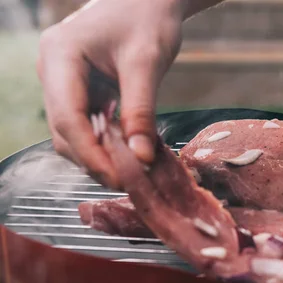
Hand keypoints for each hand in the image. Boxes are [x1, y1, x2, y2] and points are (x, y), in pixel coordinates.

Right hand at [37, 0, 188, 188]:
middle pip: (64, 131)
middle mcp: (52, 70)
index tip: (119, 178)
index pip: (67, 118)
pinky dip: (103, 142)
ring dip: (98, 154)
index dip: (92, 155)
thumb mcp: (146, 64)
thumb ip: (141, 112)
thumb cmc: (147, 19)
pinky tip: (127, 151)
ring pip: (71, 132)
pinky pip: (84, 124)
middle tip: (129, 181)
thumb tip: (142, 158)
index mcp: (60, 56)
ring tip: (132, 171)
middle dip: (95, 160)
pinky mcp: (76, 88)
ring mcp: (61, 80)